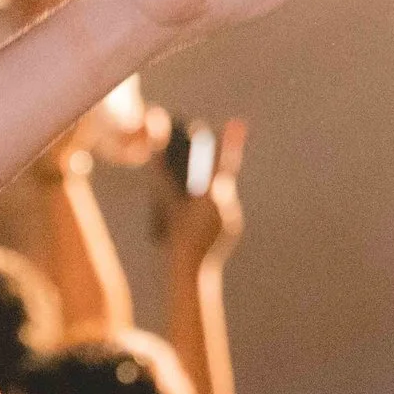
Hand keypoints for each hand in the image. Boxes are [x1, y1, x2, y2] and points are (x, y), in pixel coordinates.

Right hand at [163, 117, 247, 265]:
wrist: (191, 271)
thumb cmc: (175, 238)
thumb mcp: (167, 206)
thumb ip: (164, 179)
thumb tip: (157, 156)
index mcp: (213, 196)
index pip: (223, 163)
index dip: (229, 141)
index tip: (236, 122)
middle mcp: (228, 205)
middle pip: (224, 178)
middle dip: (219, 163)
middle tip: (222, 141)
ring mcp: (233, 218)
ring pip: (224, 195)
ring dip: (214, 189)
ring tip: (201, 191)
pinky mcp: (234, 229)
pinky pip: (226, 210)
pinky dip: (214, 207)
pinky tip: (204, 211)